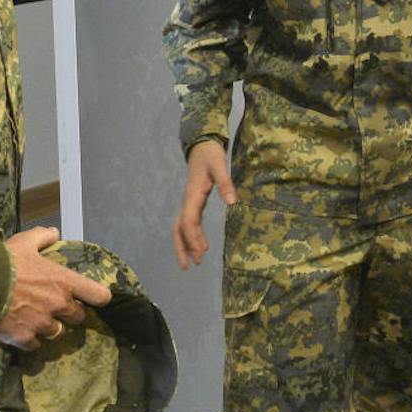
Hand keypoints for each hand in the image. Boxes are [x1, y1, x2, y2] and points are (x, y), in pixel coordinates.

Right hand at [0, 225, 110, 349]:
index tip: (92, 297)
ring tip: (38, 319)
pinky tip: (22, 330)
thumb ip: (44, 236)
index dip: (97, 297)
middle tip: (57, 306)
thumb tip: (55, 232)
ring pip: (57, 333)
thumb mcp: (25, 241)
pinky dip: (31, 339)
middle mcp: (58, 305)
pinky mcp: (24, 338)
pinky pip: (35, 345)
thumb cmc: (5, 261)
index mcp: (64, 281)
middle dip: (70, 312)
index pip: (99, 295)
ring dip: (51, 327)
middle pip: (78, 317)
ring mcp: (42, 324)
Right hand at [173, 140, 237, 269]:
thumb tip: (232, 202)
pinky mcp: (195, 201)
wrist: (202, 145)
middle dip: (182, 247)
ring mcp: (190, 202)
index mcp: (193, 195)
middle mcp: (188, 201)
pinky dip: (194, 235)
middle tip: (188, 266)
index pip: (189, 220)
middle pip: (179, 228)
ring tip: (197, 261)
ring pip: (183, 227)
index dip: (193, 237)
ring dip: (188, 244)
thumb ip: (225, 183)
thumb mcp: (220, 165)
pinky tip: (202, 245)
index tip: (201, 252)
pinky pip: (191, 222)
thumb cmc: (210, 154)